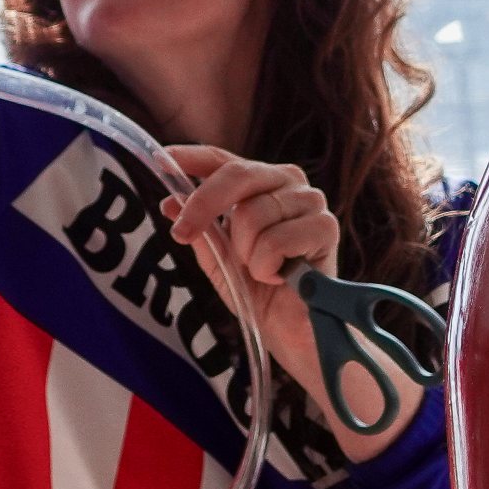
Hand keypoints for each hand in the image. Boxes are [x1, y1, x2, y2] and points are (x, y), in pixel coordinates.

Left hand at [160, 144, 339, 290]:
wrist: (291, 330)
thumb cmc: (259, 291)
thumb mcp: (218, 258)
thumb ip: (200, 229)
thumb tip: (171, 202)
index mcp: (262, 183)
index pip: (224, 160)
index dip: (192, 158)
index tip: (162, 159)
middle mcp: (288, 182)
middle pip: (236, 175)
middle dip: (203, 205)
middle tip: (183, 234)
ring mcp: (310, 201)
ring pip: (252, 214)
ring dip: (245, 254)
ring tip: (262, 270)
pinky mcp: (325, 226)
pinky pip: (275, 241)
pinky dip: (267, 267)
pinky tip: (281, 277)